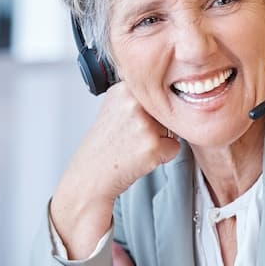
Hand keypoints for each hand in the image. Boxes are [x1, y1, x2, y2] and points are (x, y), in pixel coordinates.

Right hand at [51, 82, 179, 258]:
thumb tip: (169, 92)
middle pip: (165, 111)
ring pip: (171, 129)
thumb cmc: (103, 145)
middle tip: (132, 137)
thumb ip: (137, 96)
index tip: (133, 119)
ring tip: (134, 147)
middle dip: (156, 125)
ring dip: (159, 140)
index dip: (149, 111)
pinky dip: (162, 156)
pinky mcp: (153, 146)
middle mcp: (133, 103)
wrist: (90, 176)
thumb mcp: (113, 107)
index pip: (156, 94)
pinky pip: (174, 147)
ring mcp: (144, 124)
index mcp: (123, 89)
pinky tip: (140, 157)